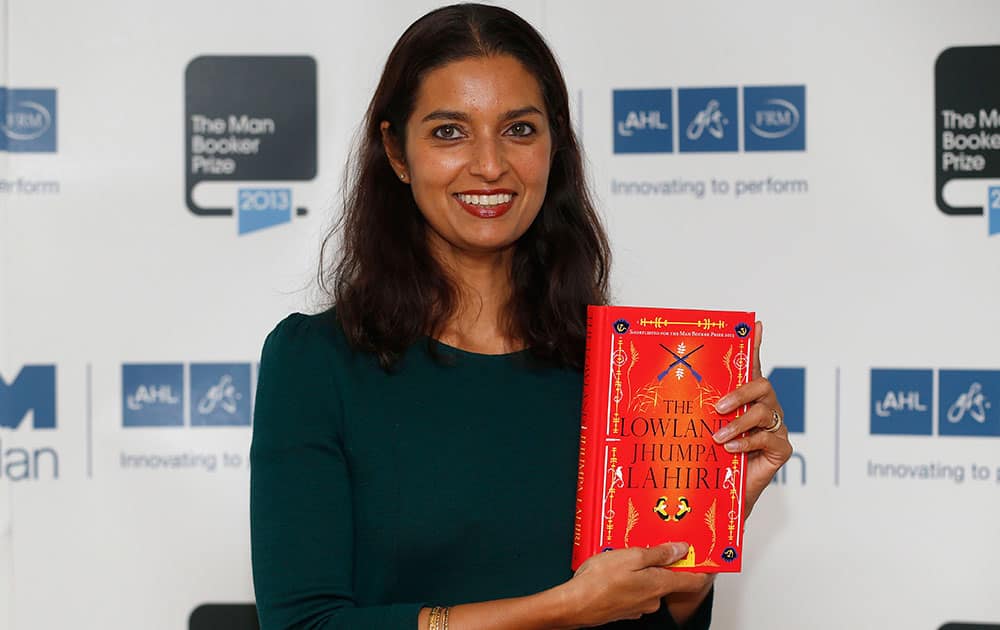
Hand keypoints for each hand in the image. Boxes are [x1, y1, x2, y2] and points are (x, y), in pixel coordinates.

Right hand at [562, 543, 710, 626]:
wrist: (575, 605)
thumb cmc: (599, 581)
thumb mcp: (632, 556)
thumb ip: (659, 553)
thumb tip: (680, 549)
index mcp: (660, 584)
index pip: (693, 580)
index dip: (702, 567)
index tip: (706, 556)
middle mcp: (653, 599)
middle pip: (669, 578)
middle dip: (662, 561)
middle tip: (651, 543)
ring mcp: (638, 606)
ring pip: (648, 583)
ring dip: (642, 569)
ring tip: (624, 553)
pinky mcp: (624, 608)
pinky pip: (634, 589)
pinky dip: (629, 578)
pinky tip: (614, 569)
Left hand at [710, 321, 792, 514]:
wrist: (722, 494)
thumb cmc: (710, 460)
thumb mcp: (698, 430)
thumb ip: (691, 410)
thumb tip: (657, 390)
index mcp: (744, 399)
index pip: (750, 367)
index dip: (755, 346)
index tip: (755, 325)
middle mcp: (764, 408)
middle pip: (762, 385)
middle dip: (740, 392)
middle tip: (717, 407)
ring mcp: (775, 428)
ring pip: (764, 411)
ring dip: (738, 423)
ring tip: (718, 437)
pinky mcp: (781, 449)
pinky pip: (768, 438)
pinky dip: (747, 442)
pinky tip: (730, 449)